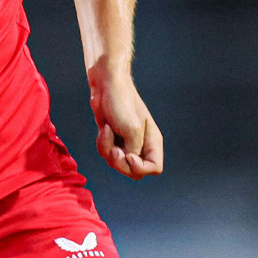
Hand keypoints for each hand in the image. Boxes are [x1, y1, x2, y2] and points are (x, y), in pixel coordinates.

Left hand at [89, 64, 162, 178]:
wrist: (106, 86)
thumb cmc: (122, 103)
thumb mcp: (131, 129)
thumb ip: (132, 150)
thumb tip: (127, 160)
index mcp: (152, 142)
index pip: (155, 168)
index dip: (141, 168)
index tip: (129, 155)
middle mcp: (141, 145)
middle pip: (134, 171)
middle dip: (120, 163)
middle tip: (114, 150)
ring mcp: (126, 143)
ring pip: (117, 163)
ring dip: (107, 149)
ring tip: (108, 131)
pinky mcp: (112, 140)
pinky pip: (105, 153)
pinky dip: (102, 143)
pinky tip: (104, 128)